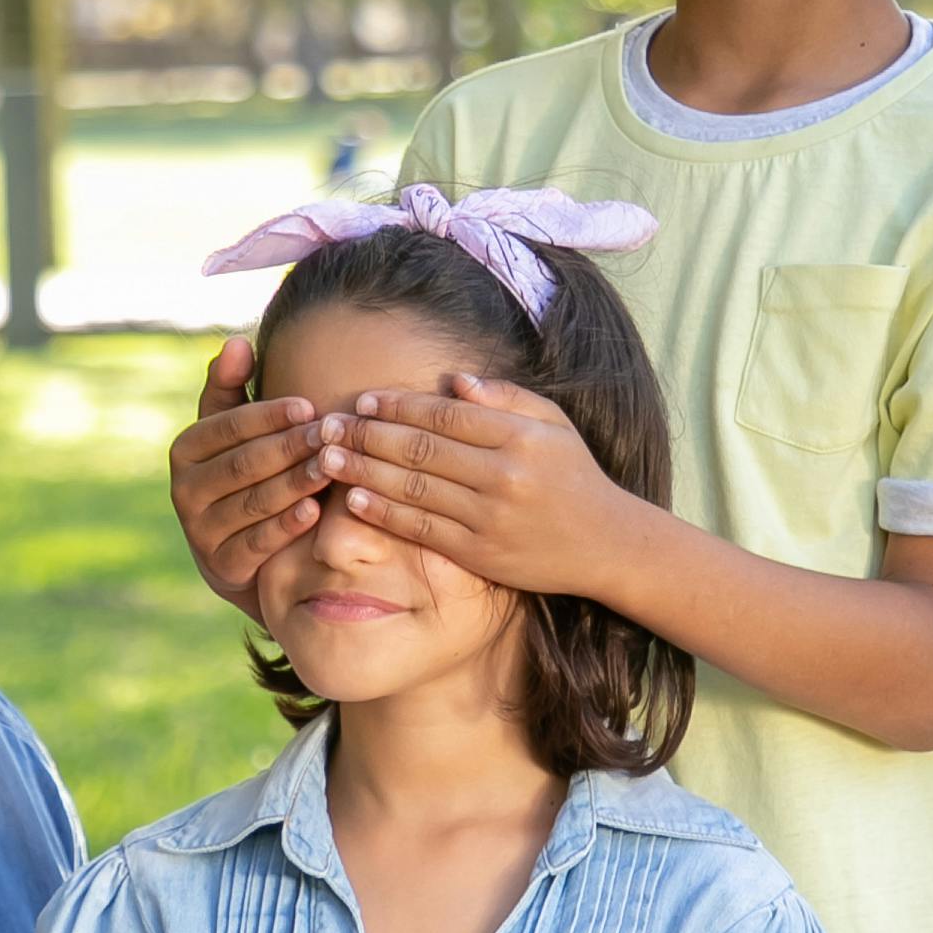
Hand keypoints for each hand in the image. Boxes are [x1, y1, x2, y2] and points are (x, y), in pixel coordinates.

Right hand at [168, 336, 333, 605]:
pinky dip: (286, 525)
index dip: (269, 415)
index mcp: (186, 450)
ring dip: (294, 482)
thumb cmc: (244, 476)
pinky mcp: (221, 566)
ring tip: (331, 467)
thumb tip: (237, 342)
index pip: (228, 425)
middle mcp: (184, 490)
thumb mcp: (233, 432)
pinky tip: (316, 510)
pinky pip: (256, 543)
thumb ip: (232, 388)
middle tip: (332, 435)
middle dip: (290, 447)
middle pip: (243, 463)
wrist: (241, 554)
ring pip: (253, 501)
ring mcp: (200, 531)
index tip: (310, 406)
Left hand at [319, 373, 627, 593]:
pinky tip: (354, 500)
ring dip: (364, 472)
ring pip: (414, 488)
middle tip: (327, 426)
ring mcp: (490, 516)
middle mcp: (504, 474)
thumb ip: (505, 397)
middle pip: (421, 449)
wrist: (605, 542)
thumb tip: (453, 380)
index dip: (398, 406)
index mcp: (520, 436)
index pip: (445, 415)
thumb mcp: (553, 423)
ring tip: (328, 458)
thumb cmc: (573, 475)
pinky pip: (422, 528)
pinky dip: (384, 513)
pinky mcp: (480, 553)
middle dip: (367, 435)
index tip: (362, 401)